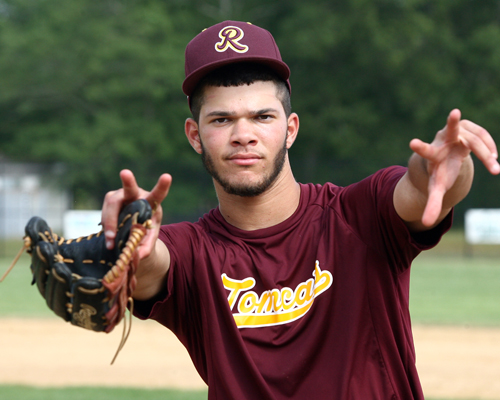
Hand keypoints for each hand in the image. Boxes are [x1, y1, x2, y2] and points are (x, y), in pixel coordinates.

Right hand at [101, 170, 171, 258]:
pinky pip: (104, 211)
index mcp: (151, 203)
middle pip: (130, 188)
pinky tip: (109, 239)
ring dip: (110, 222)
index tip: (167, 176)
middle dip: (128, 181)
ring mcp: (121, 195)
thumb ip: (146, 247)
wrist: (132, 224)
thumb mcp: (149, 238)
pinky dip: (106, 226)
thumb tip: (137, 256)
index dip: (162, 186)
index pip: (158, 195)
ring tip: (111, 240)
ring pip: (112, 203)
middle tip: (125, 172)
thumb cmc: (144, 228)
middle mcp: (136, 195)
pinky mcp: (110, 199)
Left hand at [410, 109, 499, 226]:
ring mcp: (456, 132)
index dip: (420, 148)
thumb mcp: (436, 188)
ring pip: (474, 140)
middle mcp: (442, 140)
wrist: (447, 157)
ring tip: (495, 170)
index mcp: (432, 155)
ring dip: (486, 155)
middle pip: (448, 130)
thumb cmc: (440, 172)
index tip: (412, 143)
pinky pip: (482, 135)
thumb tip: (425, 224)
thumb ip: (431, 204)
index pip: (425, 152)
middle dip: (451, 122)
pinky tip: (494, 158)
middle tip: (455, 112)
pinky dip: (490, 146)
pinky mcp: (468, 128)